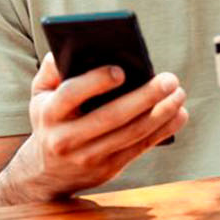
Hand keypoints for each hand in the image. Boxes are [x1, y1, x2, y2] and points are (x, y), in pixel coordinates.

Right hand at [2, 54, 187, 200]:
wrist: (46, 173)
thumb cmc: (50, 120)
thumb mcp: (40, 95)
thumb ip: (51, 70)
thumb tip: (70, 46)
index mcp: (49, 113)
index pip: (71, 95)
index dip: (95, 82)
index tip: (121, 70)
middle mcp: (67, 138)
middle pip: (111, 117)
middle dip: (144, 97)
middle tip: (169, 79)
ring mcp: (88, 157)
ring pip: (130, 134)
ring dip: (160, 114)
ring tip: (179, 94)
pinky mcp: (108, 169)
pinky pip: (139, 148)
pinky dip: (162, 131)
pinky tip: (179, 114)